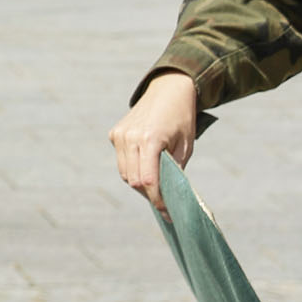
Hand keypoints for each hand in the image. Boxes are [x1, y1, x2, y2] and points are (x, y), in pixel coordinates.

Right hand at [109, 70, 201, 211]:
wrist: (168, 90)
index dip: (157, 199)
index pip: (148, 180)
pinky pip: (121, 160)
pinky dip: (132, 168)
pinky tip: (145, 164)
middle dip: (148, 194)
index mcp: (150, 139)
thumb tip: (168, 194)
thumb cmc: (182, 118)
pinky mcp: (115, 133)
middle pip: (133, 180)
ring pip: (124, 173)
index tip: (167, 212)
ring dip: (138, 183)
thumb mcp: (186, 145)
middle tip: (163, 201)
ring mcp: (120, 135)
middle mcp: (130, 137)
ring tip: (154, 185)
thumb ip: (174, 169)